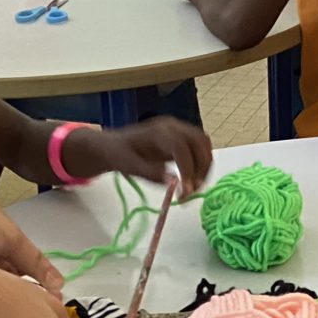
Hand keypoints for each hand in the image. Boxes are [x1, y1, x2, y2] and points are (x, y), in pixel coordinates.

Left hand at [75, 117, 213, 197]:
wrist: (113, 145)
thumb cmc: (119, 154)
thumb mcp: (128, 166)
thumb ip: (149, 173)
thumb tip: (172, 181)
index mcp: (158, 131)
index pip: (181, 146)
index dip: (187, 169)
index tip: (186, 191)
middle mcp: (172, 126)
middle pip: (200, 141)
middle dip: (202, 168)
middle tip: (193, 191)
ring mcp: (179, 130)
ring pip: (204, 145)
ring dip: (204, 167)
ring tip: (193, 188)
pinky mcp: (182, 138)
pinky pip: (200, 148)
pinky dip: (201, 165)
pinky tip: (192, 181)